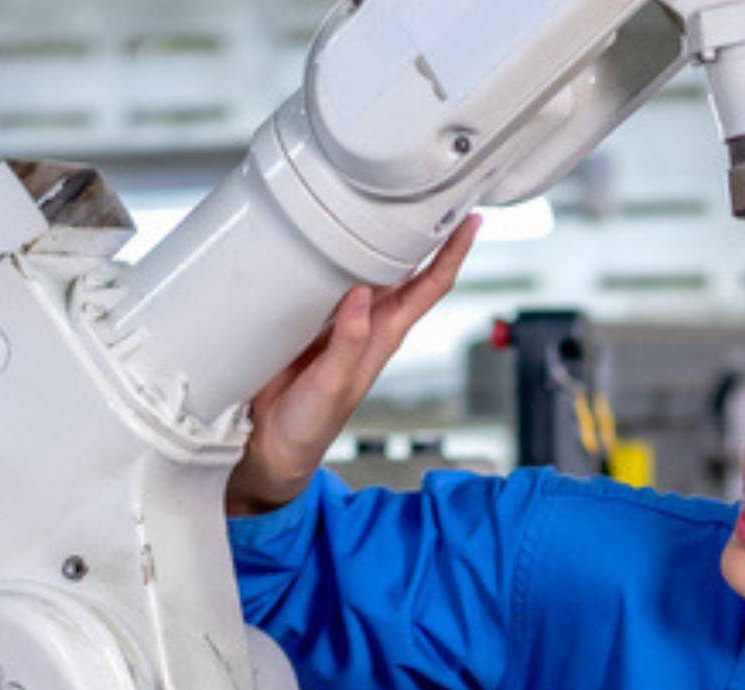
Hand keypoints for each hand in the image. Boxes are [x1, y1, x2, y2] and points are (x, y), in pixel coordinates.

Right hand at [224, 215, 480, 516]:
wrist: (272, 444)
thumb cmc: (311, 425)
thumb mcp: (336, 384)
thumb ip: (349, 343)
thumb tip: (362, 295)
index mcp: (384, 336)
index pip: (430, 287)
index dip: (453, 254)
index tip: (471, 222)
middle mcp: (367, 322)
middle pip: (405, 268)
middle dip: (423, 231)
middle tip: (436, 190)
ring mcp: (337, 318)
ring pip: (366, 267)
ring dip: (378, 236)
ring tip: (387, 198)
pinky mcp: (306, 317)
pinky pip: (322, 274)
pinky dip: (328, 250)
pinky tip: (323, 229)